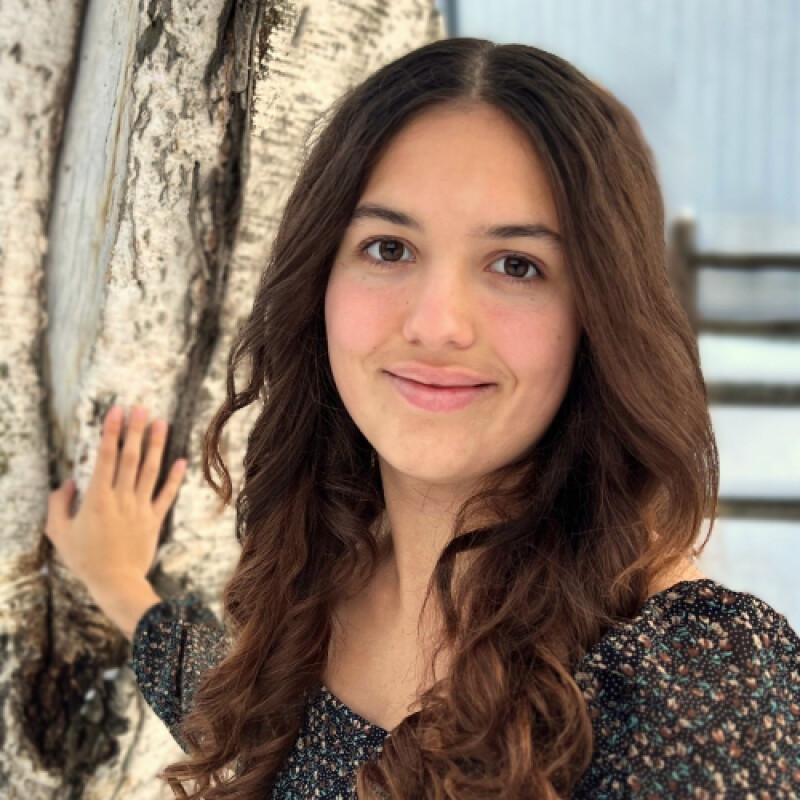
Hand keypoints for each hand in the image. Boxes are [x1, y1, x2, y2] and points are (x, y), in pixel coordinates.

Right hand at [44, 404, 186, 594]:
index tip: (116, 412)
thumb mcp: (59, 532)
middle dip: (135, 431)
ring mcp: (140, 508)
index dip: (111, 433)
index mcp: (96, 498)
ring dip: (156, 446)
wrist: (115, 582)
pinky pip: (167, 495)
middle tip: (141, 407)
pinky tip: (182, 460)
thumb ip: (58, 504)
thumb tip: (68, 481)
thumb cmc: (84, 558)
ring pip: (150, 471)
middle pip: (130, 458)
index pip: (106, 458)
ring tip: (162, 423)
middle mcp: (121, 498)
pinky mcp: (155, 520)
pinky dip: (175, 478)